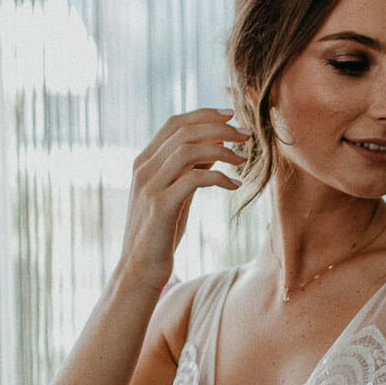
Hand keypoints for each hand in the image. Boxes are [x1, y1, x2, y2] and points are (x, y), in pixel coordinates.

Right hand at [122, 109, 246, 282]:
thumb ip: (190, 171)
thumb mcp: (176, 195)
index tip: (231, 115)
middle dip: (219, 127)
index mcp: (144, 162)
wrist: (139, 269)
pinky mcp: (160, 205)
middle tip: (246, 134)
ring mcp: (150, 186)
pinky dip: (219, 177)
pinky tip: (234, 185)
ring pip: (188, 150)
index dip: (204, 115)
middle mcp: (144, 168)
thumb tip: (216, 147)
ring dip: (222, 149)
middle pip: (183, 131)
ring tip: (243, 158)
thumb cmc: (161, 234)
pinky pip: (194, 179)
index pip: (175, 123)